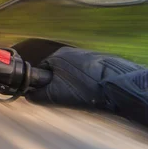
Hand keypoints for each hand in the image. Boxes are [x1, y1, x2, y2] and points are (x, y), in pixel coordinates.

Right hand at [27, 47, 147, 148]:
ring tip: (82, 96)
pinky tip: (93, 92)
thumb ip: (38, 95)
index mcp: (58, 55)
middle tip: (65, 97)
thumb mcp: (56, 96)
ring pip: (73, 71)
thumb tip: (28, 96)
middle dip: (59, 83)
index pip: (42, 69)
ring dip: (74, 83)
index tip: (48, 94)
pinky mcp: (103, 60)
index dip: (43, 83)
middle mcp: (72, 51)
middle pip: (58, 70)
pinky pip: (88, 72)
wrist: (119, 85)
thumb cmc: (84, 88)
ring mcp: (88, 54)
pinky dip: (88, 81)